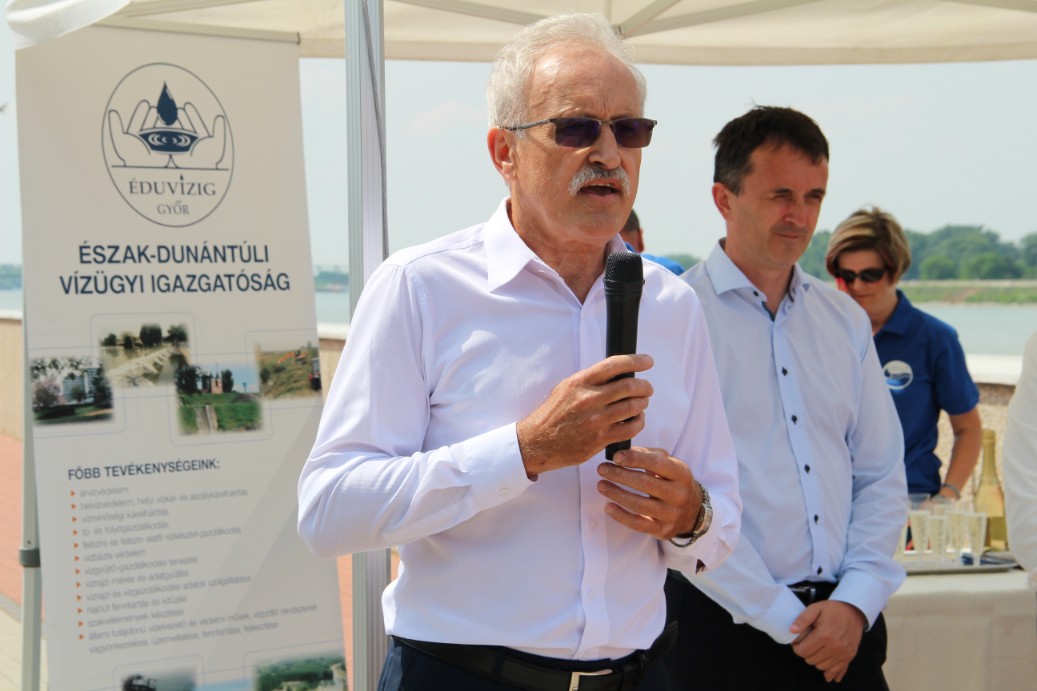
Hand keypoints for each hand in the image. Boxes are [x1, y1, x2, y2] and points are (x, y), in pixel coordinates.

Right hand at [516, 354, 652, 476]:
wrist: (538, 442)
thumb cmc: (553, 414)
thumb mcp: (565, 388)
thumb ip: (589, 380)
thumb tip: (615, 373)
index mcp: (580, 382)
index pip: (614, 365)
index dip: (636, 361)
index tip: (648, 361)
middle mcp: (589, 399)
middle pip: (630, 386)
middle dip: (645, 386)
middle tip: (647, 388)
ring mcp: (596, 420)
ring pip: (634, 407)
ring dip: (643, 404)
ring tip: (641, 403)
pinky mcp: (600, 439)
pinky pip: (630, 429)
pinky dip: (639, 423)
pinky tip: (636, 421)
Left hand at [596, 446, 698, 538]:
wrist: (692, 511)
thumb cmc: (673, 481)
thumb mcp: (669, 464)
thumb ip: (648, 455)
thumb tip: (622, 454)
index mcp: (681, 473)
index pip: (657, 463)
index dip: (635, 459)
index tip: (615, 457)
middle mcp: (679, 494)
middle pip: (645, 483)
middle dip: (620, 475)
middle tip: (602, 469)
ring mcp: (671, 514)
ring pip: (639, 504)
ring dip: (616, 494)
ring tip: (601, 485)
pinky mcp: (662, 530)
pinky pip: (638, 524)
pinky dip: (621, 516)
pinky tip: (608, 506)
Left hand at [789, 600, 866, 682]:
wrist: (853, 611)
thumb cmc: (833, 610)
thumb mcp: (815, 608)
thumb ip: (802, 619)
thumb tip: (792, 630)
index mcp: (824, 635)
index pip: (803, 651)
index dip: (797, 648)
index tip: (797, 643)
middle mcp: (835, 646)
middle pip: (811, 660)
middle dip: (806, 653)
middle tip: (808, 644)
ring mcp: (843, 653)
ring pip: (822, 666)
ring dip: (817, 660)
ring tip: (817, 648)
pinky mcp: (849, 656)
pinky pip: (836, 669)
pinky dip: (829, 669)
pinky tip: (826, 664)